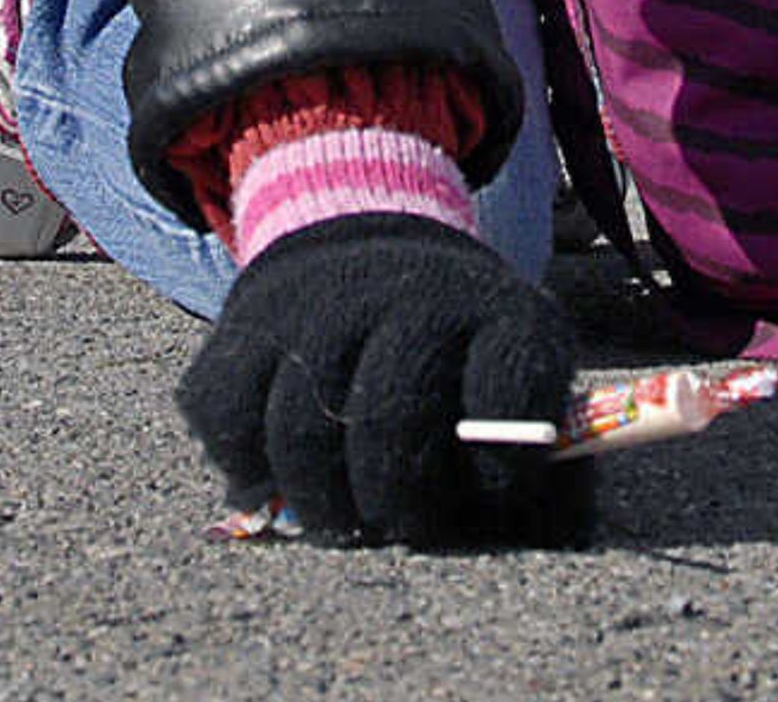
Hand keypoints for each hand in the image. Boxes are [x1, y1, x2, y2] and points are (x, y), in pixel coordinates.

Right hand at [176, 214, 590, 548]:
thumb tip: (549, 527)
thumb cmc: (457, 350)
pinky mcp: (243, 324)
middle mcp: (402, 293)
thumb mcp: (520, 369)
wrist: (364, 250)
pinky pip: (228, 419)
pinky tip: (279, 475)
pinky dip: (246, 467)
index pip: (509, 392)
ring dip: (320, 503)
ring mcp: (313, 304)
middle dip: (397, 499)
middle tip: (400, 525)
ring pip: (299, 431)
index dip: (505, 466)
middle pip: (390, 421)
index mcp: (493, 310)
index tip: (493, 490)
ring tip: (341, 520)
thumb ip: (546, 449)